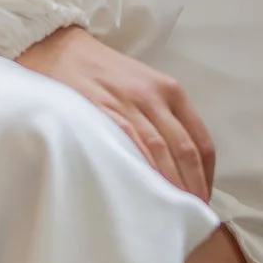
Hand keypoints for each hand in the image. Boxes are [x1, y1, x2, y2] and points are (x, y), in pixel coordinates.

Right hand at [18, 25, 215, 200]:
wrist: (55, 44)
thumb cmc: (99, 72)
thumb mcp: (140, 86)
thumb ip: (159, 117)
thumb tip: (175, 165)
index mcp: (170, 91)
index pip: (201, 141)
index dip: (206, 177)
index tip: (202, 201)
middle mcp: (155, 97)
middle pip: (185, 152)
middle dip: (192, 189)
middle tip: (191, 218)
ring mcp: (128, 104)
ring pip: (161, 153)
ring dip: (170, 188)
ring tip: (171, 217)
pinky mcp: (102, 112)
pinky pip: (130, 148)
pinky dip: (142, 174)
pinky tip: (145, 196)